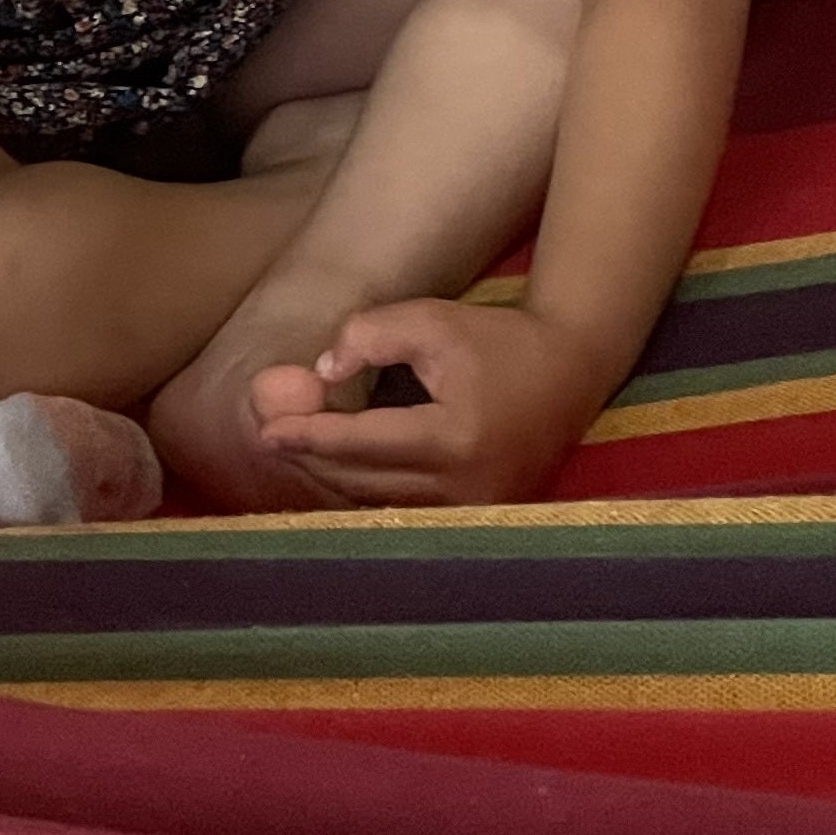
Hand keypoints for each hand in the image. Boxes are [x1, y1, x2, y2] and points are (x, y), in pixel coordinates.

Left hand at [249, 297, 606, 507]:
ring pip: (381, 502)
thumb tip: (322, 375)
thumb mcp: (431, 319)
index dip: (311, 436)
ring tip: (295, 447)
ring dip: (334, 477)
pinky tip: (337, 467)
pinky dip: (366, 489)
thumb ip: (370, 336)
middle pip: (364, 481)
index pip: (364, 443)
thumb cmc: (499, 340)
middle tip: (268, 436)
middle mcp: (464, 487)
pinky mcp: (476, 515)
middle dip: (312, 457)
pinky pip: (405, 508)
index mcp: (454, 439)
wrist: (569, 371)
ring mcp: (472, 510)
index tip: (266, 429)